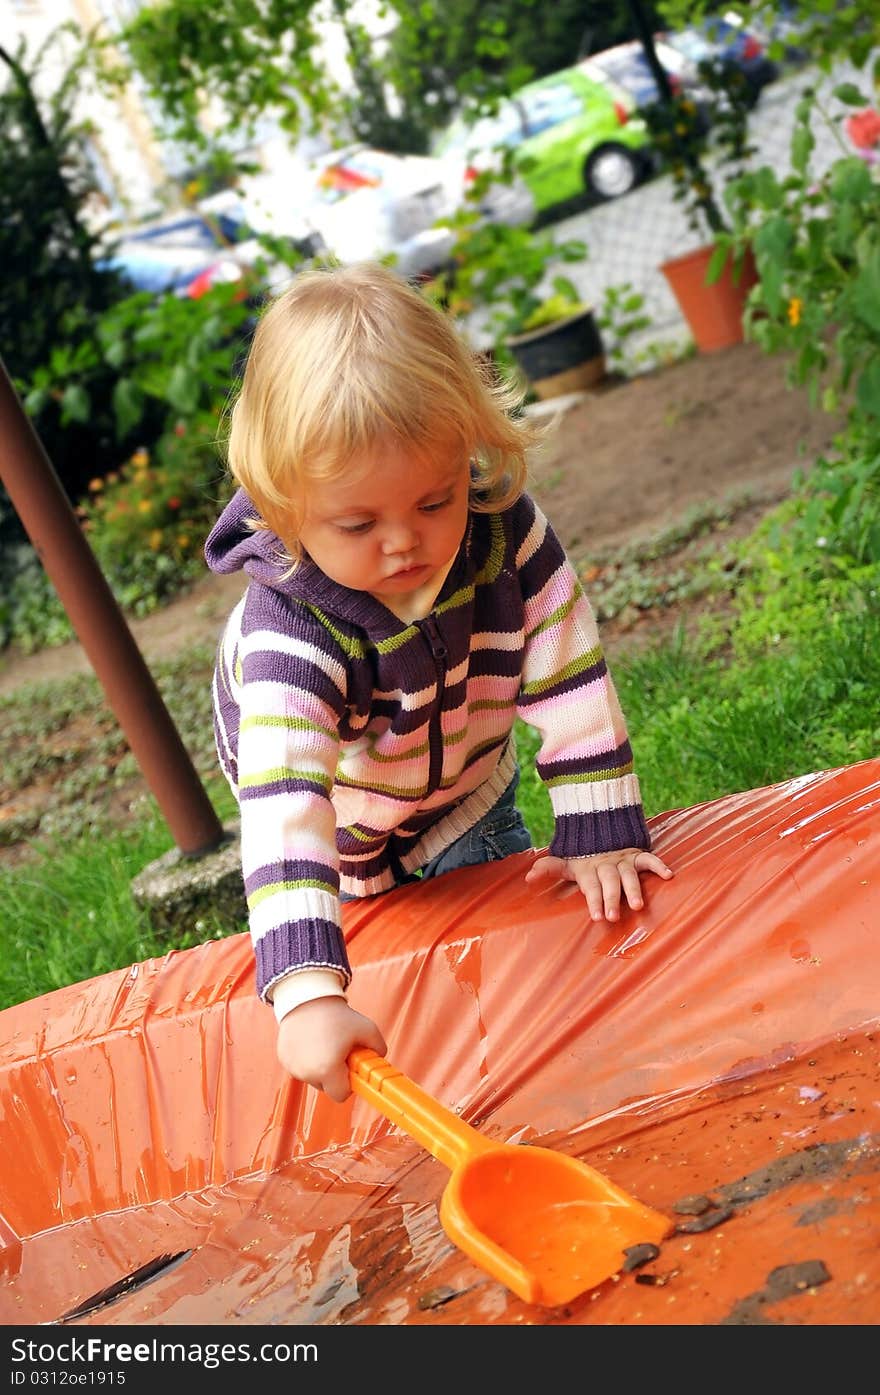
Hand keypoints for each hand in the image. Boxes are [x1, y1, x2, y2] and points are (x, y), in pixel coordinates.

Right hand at [276, 996, 386, 1101]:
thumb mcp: (367, 1028)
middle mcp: (307, 1072)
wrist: (306, 996)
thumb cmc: (336, 1014)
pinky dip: (307, 1059)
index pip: (341, 1095)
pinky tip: (312, 1040)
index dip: (349, 1084)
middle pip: (327, 1087)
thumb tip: (380, 1059)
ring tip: (326, 1042)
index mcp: (328, 1069)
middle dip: (335, 1075)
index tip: (352, 1070)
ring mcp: (293, 1067)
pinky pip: (301, 1067)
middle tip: (340, 1052)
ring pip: (313, 1077)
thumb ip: (379, 1048)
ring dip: (320, 1067)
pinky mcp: (284, 1059)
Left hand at [524, 846, 672, 921]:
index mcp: (587, 869)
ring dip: (633, 888)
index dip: (593, 900)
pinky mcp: (636, 853)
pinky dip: (658, 865)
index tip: (596, 916)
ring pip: (629, 873)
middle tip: (613, 916)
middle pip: (609, 882)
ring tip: (639, 904)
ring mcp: (622, 859)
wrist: (597, 822)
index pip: (590, 886)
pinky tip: (668, 875)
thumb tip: (527, 879)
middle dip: (611, 898)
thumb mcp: (563, 860)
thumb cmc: (579, 853)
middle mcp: (605, 864)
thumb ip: (548, 869)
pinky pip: (648, 857)